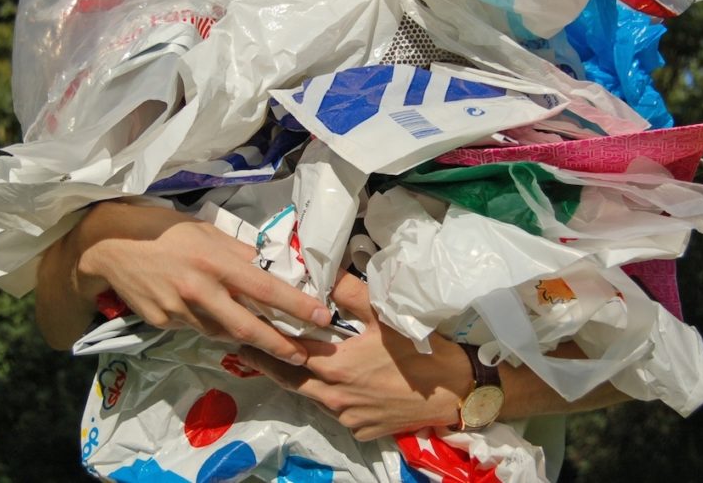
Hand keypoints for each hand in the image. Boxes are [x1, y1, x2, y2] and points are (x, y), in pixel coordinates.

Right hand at [37, 201, 330, 362]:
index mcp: (215, 261)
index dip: (295, 305)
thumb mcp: (206, 231)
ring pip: (223, 332)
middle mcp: (200, 290)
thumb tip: (273, 265)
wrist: (110, 244)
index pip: (264, 287)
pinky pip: (197, 329)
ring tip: (273, 343)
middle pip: (248, 326)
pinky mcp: (164, 323)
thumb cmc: (163, 229)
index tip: (321, 317)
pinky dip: (213, 328)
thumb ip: (239, 251)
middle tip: (305, 355)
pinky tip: (219, 322)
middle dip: (279, 344)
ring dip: (248, 338)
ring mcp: (180, 311)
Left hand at [237, 270, 472, 440]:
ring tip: (283, 362)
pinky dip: (327, 397)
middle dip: (268, 364)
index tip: (247, 329)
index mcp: (336, 367)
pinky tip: (329, 384)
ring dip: (298, 380)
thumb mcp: (385, 315)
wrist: (455, 391)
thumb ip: (349, 293)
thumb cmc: (420, 350)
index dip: (268, 339)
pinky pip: (336, 413)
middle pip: (291, 380)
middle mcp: (335, 397)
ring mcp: (348, 417)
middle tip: (246, 349)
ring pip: (312, 398)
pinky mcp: (361, 430)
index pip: (290, 351)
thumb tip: (323, 271)